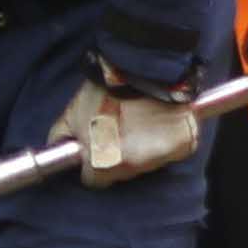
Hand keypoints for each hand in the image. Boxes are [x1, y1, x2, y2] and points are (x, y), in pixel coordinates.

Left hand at [52, 70, 204, 183]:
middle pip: (122, 172)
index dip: (92, 163)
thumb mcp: (72, 112)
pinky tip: (161, 121)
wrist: (145, 67)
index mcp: (102, 164)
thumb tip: (61, 149)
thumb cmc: (107, 89)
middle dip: (118, 155)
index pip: (94, 180)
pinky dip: (169, 140)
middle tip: (119, 128)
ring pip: (148, 163)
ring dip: (143, 149)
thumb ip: (62, 137)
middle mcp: (133, 167)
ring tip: (141, 122)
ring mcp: (162, 157)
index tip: (96, 148)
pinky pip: (174, 151)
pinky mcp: (185, 145)